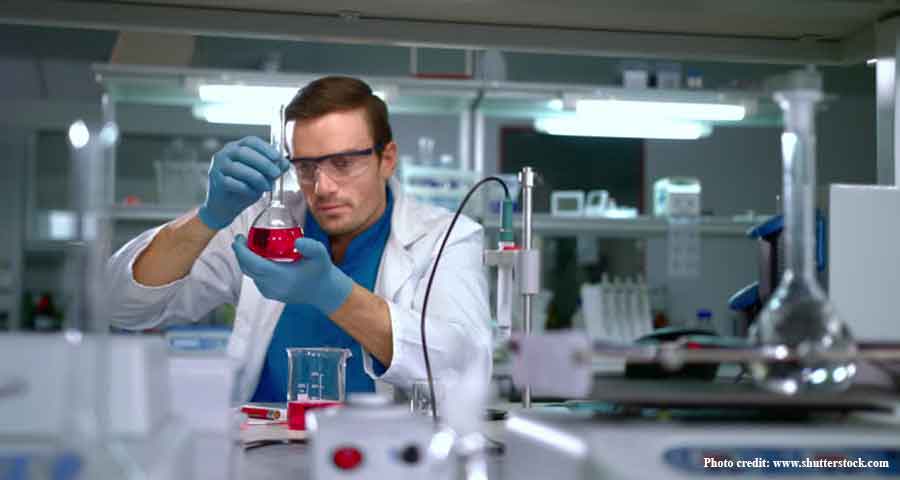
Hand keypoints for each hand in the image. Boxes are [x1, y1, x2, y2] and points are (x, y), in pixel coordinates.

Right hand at [198, 137, 289, 229]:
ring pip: (238, 167)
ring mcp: (218, 166)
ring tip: (268, 187)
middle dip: (264, 163)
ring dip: (257, 178)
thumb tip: (286, 164)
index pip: (251, 141)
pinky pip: (232, 182)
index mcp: (236, 147)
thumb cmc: (244, 188)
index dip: (265, 148)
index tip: (278, 158)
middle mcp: (225, 153)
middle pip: (244, 152)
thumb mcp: (263, 177)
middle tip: (277, 174)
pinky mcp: (216, 181)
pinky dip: (246, 188)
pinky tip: (253, 193)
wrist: (225, 207)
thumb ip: (273, 169)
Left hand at [232, 235, 353, 314]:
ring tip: (248, 246)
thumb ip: (310, 246)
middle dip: (240, 253)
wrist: (324, 291)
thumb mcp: (320, 255)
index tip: (239, 238)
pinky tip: (257, 258)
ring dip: (245, 260)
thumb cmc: (321, 270)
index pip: (253, 264)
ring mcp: (270, 292)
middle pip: (247, 268)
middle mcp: (272, 286)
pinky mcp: (270, 294)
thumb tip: (297, 241)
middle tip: (241, 239)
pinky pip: (256, 279)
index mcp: (281, 276)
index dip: (242, 251)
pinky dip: (252, 267)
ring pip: (250, 274)